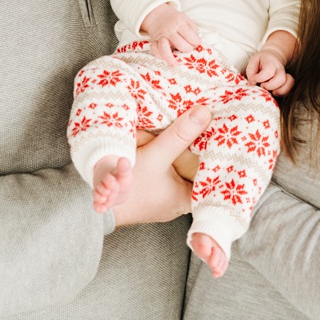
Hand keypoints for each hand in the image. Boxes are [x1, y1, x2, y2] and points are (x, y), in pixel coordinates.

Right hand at [113, 106, 211, 226]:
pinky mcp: (145, 200)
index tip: (221, 147)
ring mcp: (159, 204)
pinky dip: (161, 168)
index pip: (212, 182)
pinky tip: (158, 154)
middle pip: (193, 178)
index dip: (216, 164)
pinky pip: (160, 181)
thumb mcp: (156, 155)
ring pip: (175, 179)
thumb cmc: (129, 187)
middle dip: (194, 159)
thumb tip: (203, 113)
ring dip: (175, 162)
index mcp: (185, 199)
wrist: (99, 204)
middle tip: (203, 139)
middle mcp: (175, 206)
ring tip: (184, 143)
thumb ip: (179, 134)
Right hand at [141, 4, 199, 67]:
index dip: (196, 43)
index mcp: (179, 23)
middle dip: (187, 49)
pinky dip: (159, 56)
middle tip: (188, 49)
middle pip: (180, 45)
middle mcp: (169, 30)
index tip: (196, 44)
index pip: (191, 37)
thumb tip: (197, 42)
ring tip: (175, 65)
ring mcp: (161, 36)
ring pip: (164, 48)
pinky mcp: (154, 40)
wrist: (157, 14)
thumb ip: (193, 29)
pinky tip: (165, 58)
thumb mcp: (185, 19)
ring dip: (170, 58)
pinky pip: (154, 50)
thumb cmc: (174, 19)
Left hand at [245, 48, 294, 95]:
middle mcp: (280, 69)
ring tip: (270, 91)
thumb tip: (253, 83)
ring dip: (279, 91)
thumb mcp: (253, 62)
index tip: (254, 79)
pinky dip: (283, 94)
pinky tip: (275, 92)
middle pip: (280, 79)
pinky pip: (290, 90)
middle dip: (270, 86)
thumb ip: (251, 72)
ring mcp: (285, 76)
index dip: (260, 78)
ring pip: (288, 84)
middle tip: (262, 86)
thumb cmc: (261, 61)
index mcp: (270, 63)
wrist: (273, 58)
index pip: (268, 72)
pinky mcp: (288, 83)